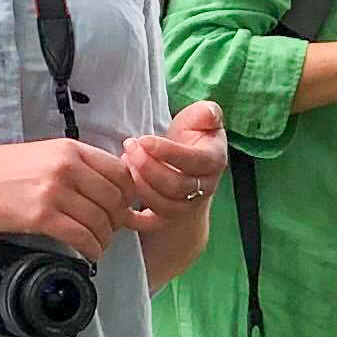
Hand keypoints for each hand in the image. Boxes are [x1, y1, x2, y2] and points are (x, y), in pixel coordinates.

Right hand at [0, 136, 142, 255]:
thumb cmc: (5, 170)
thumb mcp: (46, 155)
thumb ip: (79, 167)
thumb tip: (112, 188)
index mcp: (72, 150)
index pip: (121, 173)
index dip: (128, 195)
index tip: (122, 208)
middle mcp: (67, 167)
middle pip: (115, 199)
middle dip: (117, 220)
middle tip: (109, 230)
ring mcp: (55, 191)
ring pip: (101, 221)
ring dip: (104, 238)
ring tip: (97, 244)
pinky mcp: (41, 216)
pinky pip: (81, 237)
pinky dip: (91, 249)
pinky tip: (88, 253)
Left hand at [122, 101, 228, 232]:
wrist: (186, 161)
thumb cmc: (191, 135)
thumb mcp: (199, 118)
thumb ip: (206, 113)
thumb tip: (210, 114)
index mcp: (214, 160)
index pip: (194, 161)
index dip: (168, 152)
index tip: (144, 140)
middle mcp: (205, 186)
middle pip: (177, 186)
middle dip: (148, 166)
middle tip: (129, 147)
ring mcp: (188, 204)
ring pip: (165, 205)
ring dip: (140, 185)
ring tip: (125, 161)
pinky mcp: (170, 216)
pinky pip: (153, 223)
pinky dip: (136, 217)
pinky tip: (121, 199)